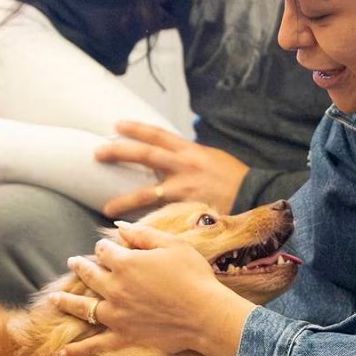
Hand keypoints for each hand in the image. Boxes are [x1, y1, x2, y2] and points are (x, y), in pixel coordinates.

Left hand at [52, 223, 252, 355]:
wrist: (206, 314)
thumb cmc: (193, 275)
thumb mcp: (171, 244)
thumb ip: (142, 234)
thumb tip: (118, 227)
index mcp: (125, 263)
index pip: (104, 251)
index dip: (103, 247)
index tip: (106, 247)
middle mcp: (114, 288)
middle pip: (90, 275)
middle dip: (81, 266)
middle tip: (73, 262)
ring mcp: (116, 315)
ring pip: (84, 308)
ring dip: (67, 302)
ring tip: (54, 298)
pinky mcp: (124, 337)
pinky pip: (95, 345)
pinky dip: (76, 350)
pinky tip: (59, 353)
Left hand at [96, 121, 249, 216]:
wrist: (257, 196)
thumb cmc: (234, 178)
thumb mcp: (212, 158)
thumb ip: (188, 156)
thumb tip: (168, 154)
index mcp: (190, 150)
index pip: (158, 134)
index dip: (135, 128)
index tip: (116, 125)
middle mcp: (185, 165)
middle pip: (146, 155)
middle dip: (120, 152)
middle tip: (98, 153)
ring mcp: (185, 189)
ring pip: (147, 192)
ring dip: (124, 199)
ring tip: (106, 207)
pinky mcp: (188, 210)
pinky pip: (162, 216)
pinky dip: (147, 223)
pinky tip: (132, 230)